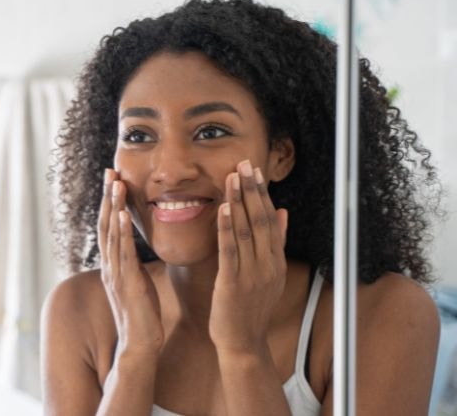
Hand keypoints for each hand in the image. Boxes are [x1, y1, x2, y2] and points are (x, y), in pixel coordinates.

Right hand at [99, 169, 162, 356]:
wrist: (140, 344)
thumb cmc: (143, 314)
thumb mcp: (138, 282)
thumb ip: (136, 263)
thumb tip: (142, 247)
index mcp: (113, 265)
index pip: (109, 226)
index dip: (110, 202)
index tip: (114, 179)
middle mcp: (109, 265)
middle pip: (105, 223)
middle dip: (107, 197)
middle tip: (110, 170)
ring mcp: (115, 273)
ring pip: (111, 233)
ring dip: (112, 206)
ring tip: (115, 183)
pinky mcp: (127, 283)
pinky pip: (122, 253)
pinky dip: (120, 232)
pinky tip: (121, 215)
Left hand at [209, 160, 287, 354]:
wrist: (243, 343)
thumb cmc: (250, 308)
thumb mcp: (268, 274)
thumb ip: (274, 243)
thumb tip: (282, 212)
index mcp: (274, 261)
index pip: (270, 219)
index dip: (262, 193)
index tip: (255, 170)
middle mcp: (267, 264)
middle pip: (261, 220)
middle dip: (252, 190)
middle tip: (245, 163)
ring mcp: (251, 274)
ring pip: (246, 230)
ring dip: (239, 201)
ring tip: (233, 176)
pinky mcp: (232, 283)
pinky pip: (230, 250)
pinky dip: (227, 227)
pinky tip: (224, 208)